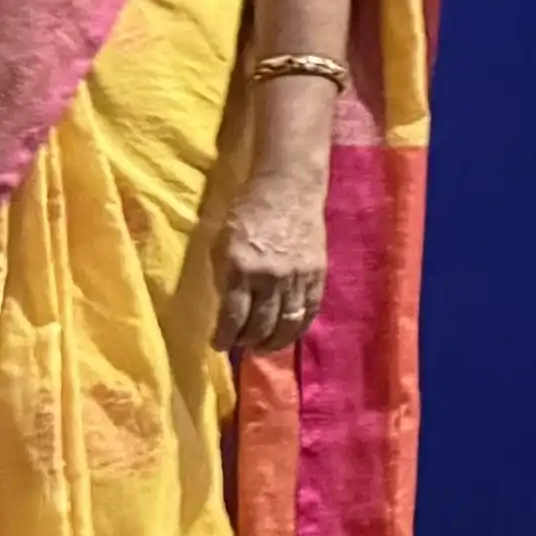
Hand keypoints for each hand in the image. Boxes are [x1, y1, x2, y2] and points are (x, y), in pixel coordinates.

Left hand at [214, 177, 328, 355]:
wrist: (288, 188)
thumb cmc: (247, 211)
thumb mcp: (221, 242)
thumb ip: (223, 276)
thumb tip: (226, 306)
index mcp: (240, 268)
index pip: (232, 316)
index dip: (224, 337)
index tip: (218, 345)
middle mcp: (269, 278)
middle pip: (260, 325)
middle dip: (249, 342)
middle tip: (243, 347)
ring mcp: (297, 277)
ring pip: (287, 324)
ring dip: (275, 342)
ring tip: (265, 347)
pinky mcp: (317, 274)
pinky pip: (310, 310)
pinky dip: (299, 328)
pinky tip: (290, 333)